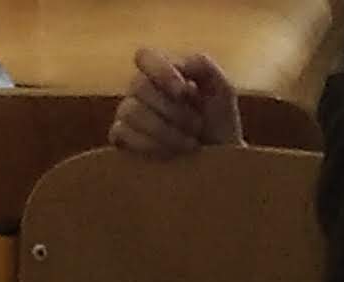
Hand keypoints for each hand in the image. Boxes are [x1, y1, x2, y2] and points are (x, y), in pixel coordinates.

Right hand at [110, 48, 241, 154]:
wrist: (219, 162)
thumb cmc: (219, 125)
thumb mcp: (222, 91)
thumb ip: (204, 67)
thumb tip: (182, 62)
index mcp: (162, 72)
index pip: (145, 57)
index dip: (162, 72)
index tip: (184, 92)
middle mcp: (140, 89)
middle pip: (139, 86)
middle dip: (174, 110)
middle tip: (197, 126)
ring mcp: (128, 113)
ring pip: (131, 111)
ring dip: (165, 130)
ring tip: (189, 144)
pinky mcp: (121, 137)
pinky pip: (122, 134)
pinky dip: (150, 145)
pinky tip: (170, 154)